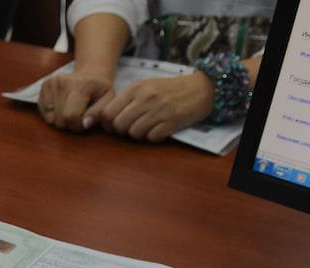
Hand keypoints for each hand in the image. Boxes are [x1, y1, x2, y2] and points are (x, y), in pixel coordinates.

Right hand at [38, 70, 114, 131]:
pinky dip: (52, 115)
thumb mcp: (108, 100)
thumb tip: (85, 124)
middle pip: (60, 120)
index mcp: (81, 86)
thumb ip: (99, 114)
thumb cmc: (100, 91)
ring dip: (61, 120)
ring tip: (71, 110)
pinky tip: (62, 107)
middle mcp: (62, 82)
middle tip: (79, 115)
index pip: (71, 117)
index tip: (85, 121)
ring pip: (50, 119)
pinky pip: (43, 113)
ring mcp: (51, 83)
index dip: (78, 125)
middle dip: (70, 124)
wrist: (91, 74)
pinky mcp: (44, 85)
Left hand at [100, 72, 215, 141]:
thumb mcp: (146, 86)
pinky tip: (159, 129)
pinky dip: (154, 137)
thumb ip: (127, 99)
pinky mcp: (172, 121)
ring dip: (139, 135)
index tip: (115, 126)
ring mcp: (159, 109)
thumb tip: (106, 119)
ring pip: (134, 133)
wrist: (202, 88)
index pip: (107, 112)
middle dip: (122, 131)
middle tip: (131, 129)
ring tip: (147, 128)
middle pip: (118, 125)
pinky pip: (152, 138)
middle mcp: (146, 98)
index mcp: (136, 88)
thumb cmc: (170, 90)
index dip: (108, 124)